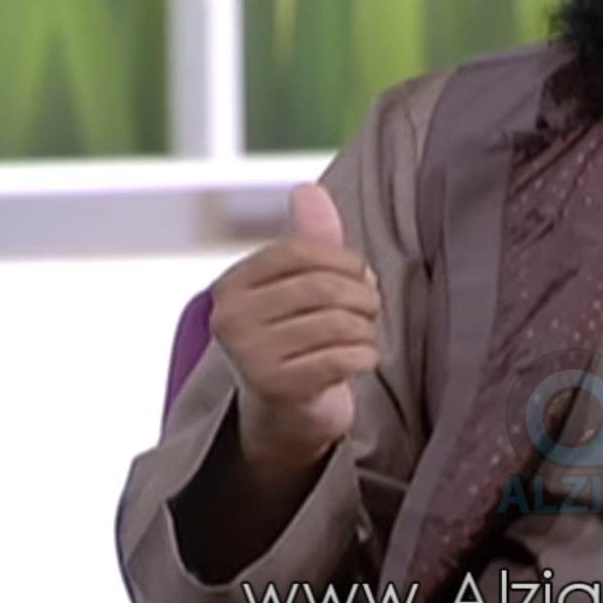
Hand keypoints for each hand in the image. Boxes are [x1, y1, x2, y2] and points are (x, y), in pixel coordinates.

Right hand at [210, 183, 381, 471]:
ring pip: (336, 323)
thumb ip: (309, 239)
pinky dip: (365, 356)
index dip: (344, 259)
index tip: (362, 275)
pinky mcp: (275, 388)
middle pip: (322, 287)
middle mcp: (230, 318)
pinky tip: (362, 360)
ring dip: (366, 329)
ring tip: (365, 336)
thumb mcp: (300, 286)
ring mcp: (249, 355)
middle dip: (362, 296)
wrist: (287, 414)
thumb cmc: (297, 339)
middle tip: (371, 309)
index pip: (299, 251)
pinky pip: (341, 357)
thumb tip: (308, 189)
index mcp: (232, 285)